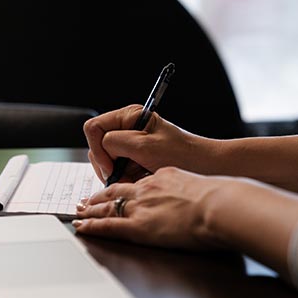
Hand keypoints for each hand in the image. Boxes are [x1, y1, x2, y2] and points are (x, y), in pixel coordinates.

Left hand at [73, 167, 226, 249]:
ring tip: (78, 212)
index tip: (115, 191)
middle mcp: (146, 190)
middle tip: (85, 200)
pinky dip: (91, 226)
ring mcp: (139, 207)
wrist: (219, 205)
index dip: (121, 188)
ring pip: (107, 207)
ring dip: (90, 211)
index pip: (134, 183)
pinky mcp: (137, 226)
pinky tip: (81, 226)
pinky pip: (107, 226)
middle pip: (114, 192)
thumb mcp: (201, 186)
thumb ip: (188, 190)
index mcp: (161, 178)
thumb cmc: (219, 198)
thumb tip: (192, 197)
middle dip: (98, 197)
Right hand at [83, 105, 215, 182]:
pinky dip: (123, 179)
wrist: (203, 167)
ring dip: (116, 175)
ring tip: (135, 179)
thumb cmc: (182, 154)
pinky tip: (138, 181)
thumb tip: (101, 146)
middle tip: (124, 177)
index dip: (99, 149)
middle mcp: (125, 128)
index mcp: (128, 116)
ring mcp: (127, 145)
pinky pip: (115, 171)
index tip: (111, 167)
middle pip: (96, 146)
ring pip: (104, 161)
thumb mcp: (145, 146)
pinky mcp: (131, 159)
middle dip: (107, 165)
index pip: (94, 128)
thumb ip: (116, 142)